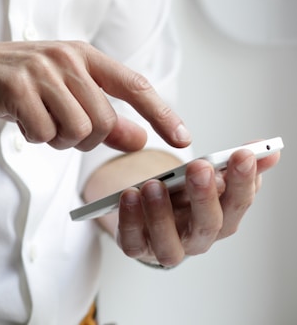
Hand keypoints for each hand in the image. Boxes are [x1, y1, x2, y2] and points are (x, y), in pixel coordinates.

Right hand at [0, 40, 190, 151]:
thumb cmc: (7, 86)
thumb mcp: (58, 96)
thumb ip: (101, 116)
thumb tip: (139, 138)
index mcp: (81, 54)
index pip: (134, 85)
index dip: (162, 113)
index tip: (182, 139)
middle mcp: (66, 57)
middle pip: (103, 121)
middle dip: (82, 139)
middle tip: (55, 129)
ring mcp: (40, 69)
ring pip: (77, 130)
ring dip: (55, 139)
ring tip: (35, 121)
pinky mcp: (16, 86)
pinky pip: (44, 133)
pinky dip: (32, 138)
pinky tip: (17, 120)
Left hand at [115, 147, 280, 266]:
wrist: (149, 216)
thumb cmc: (182, 198)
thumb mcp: (207, 178)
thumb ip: (233, 165)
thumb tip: (269, 151)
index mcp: (221, 219)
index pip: (239, 203)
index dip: (243, 181)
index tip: (242, 154)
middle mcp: (198, 238)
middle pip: (208, 225)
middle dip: (205, 195)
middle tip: (199, 167)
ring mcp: (166, 247)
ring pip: (169, 243)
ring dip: (161, 213)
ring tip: (154, 184)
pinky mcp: (137, 248)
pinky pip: (133, 242)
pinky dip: (130, 220)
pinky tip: (129, 196)